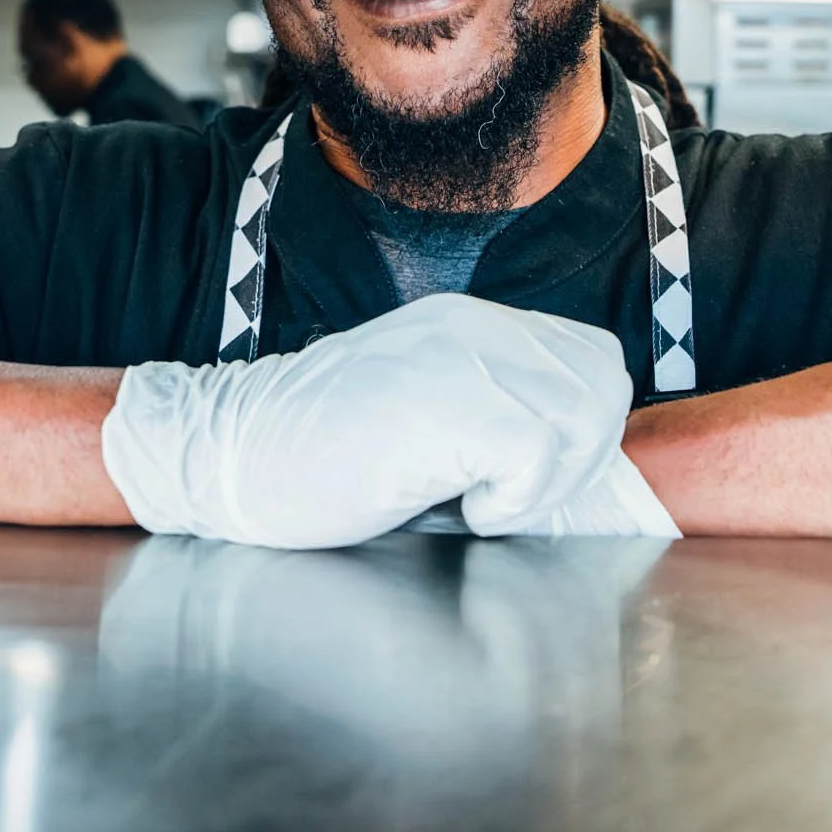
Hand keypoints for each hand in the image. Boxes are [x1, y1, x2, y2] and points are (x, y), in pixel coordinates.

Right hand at [101, 292, 661, 547]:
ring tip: (482, 501)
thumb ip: (492, 406)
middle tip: (509, 497)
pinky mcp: (446, 406)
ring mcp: (460, 360)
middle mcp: (475, 327)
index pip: (593, 358)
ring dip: (548, 481)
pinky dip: (516, 500)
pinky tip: (462, 509)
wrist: (228, 453)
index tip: (529, 477)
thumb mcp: (422, 406)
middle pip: (602, 384)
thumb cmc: (317, 452)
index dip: (583, 427)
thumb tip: (571, 460)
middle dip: (577, 459)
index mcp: (472, 323)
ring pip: (584, 416)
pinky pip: (539, 453)